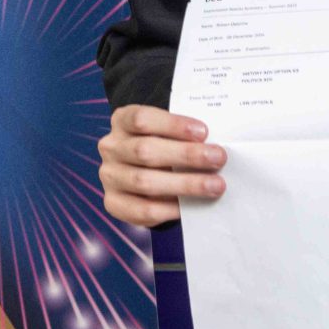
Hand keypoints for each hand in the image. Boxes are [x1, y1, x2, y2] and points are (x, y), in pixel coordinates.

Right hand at [98, 104, 224, 227]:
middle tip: (218, 158)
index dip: (173, 125)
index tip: (204, 132)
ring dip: (185, 184)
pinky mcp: (113, 203)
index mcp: (122, 121)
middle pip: (145, 150)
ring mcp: (110, 176)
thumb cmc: (161, 147)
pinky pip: (143, 209)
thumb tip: (214, 145)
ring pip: (145, 181)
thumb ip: (183, 135)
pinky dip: (170, 208)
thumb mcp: (166, 133)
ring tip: (215, 185)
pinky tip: (190, 206)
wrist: (140, 177)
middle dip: (186, 155)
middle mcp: (111, 147)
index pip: (141, 119)